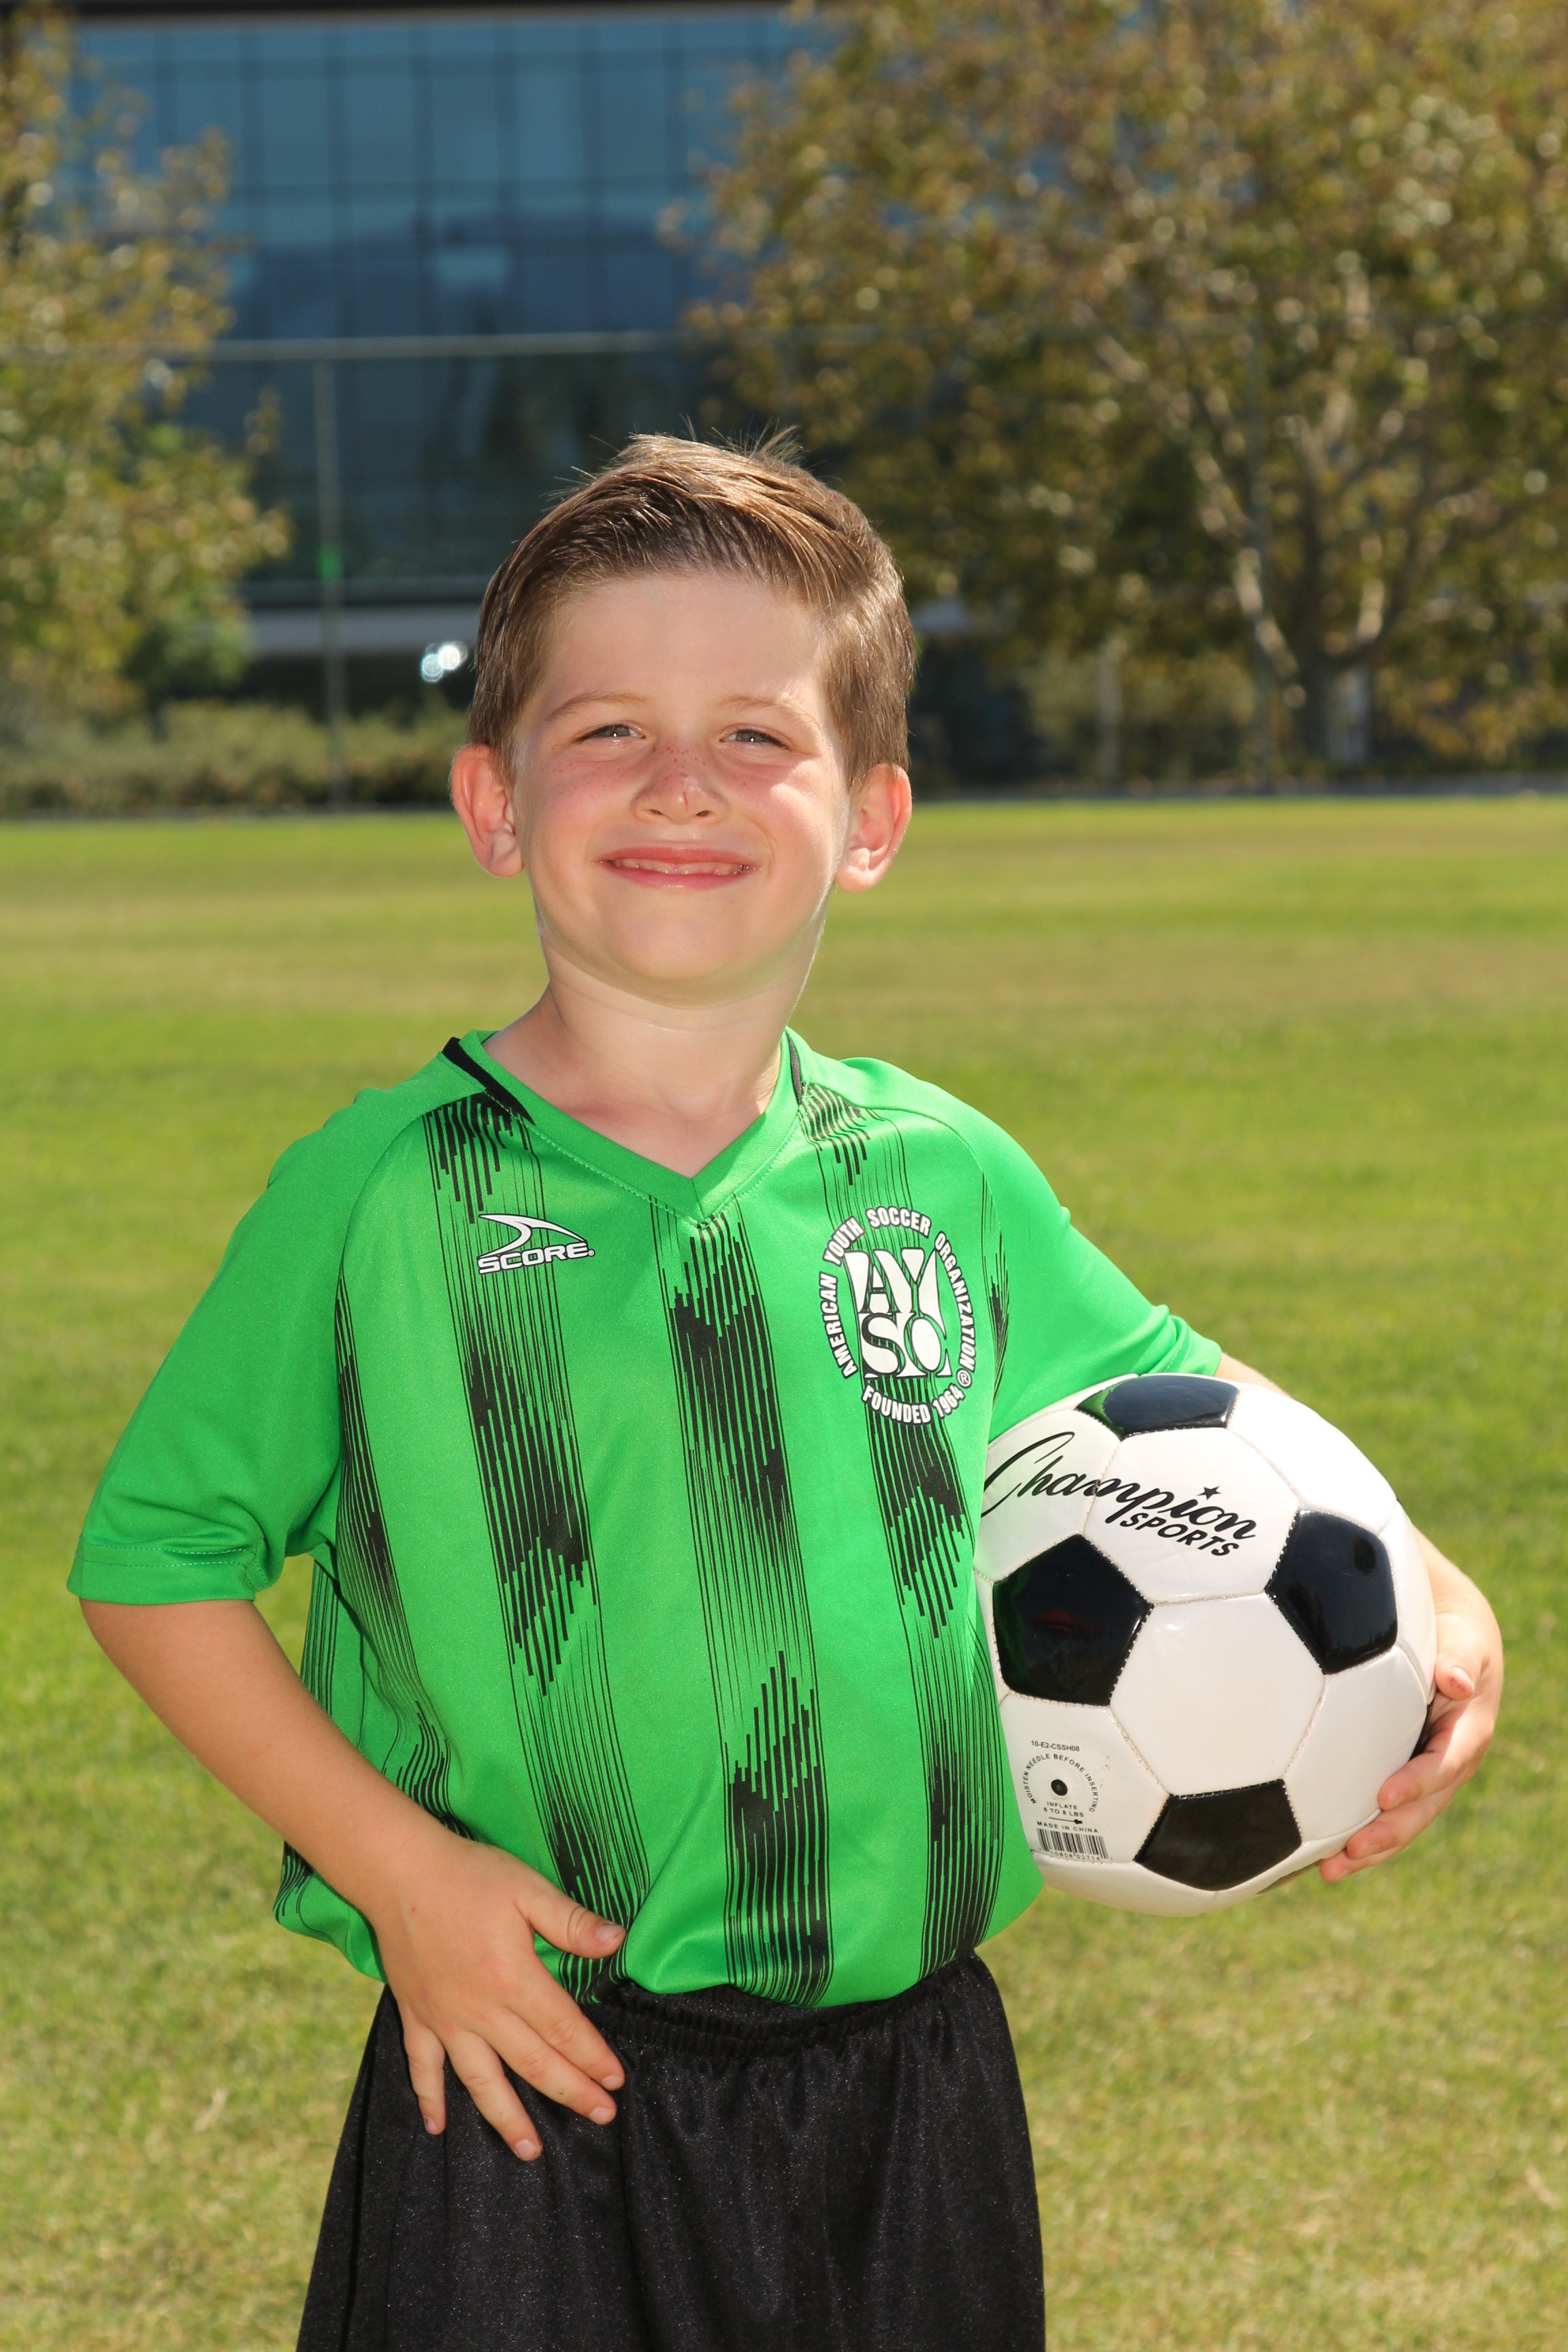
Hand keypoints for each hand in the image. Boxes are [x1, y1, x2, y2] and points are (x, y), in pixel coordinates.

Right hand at [367, 1827, 628, 2160]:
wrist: (400, 1873)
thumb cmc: (469, 1876)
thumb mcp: (527, 1888)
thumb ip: (571, 1922)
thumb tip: (619, 1941)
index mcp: (513, 1979)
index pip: (564, 2029)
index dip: (593, 2058)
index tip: (616, 2081)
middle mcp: (480, 2010)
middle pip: (533, 2063)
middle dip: (570, 2093)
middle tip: (601, 2116)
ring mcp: (445, 2020)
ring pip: (480, 2081)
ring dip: (507, 2118)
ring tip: (530, 2151)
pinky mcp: (417, 2017)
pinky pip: (423, 2068)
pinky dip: (430, 2099)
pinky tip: (438, 2128)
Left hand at [1319, 1530, 1501, 1883]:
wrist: (1450, 1640)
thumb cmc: (1451, 1633)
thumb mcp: (1464, 1639)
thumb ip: (1460, 1658)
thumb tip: (1455, 1679)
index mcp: (1467, 1732)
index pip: (1445, 1764)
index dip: (1418, 1782)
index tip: (1383, 1795)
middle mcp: (1448, 1763)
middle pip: (1423, 1808)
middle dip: (1390, 1833)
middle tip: (1352, 1852)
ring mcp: (1424, 1775)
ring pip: (1401, 1821)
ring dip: (1370, 1848)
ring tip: (1329, 1871)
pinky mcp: (1399, 1776)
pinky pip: (1379, 1811)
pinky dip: (1352, 1832)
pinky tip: (1312, 1853)